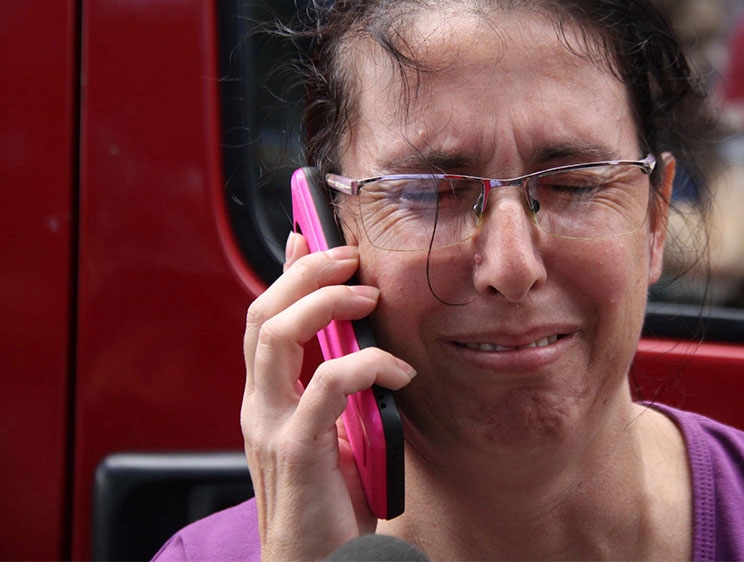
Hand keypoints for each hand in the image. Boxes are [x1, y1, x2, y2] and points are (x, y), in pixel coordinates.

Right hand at [241, 232, 415, 560]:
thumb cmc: (330, 504)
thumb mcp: (334, 433)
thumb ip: (337, 391)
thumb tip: (361, 346)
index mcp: (267, 399)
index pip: (264, 318)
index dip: (284, 273)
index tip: (307, 235)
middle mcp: (259, 405)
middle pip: (263, 312)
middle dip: (305, 273)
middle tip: (347, 255)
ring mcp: (272, 424)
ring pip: (277, 334)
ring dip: (325, 303)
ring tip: (367, 295)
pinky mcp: (297, 448)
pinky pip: (327, 383)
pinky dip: (368, 364)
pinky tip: (399, 373)